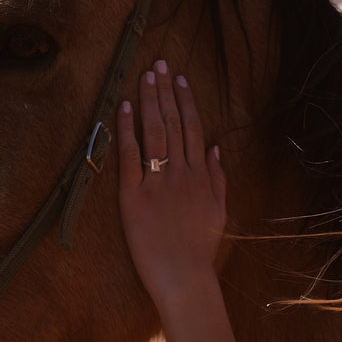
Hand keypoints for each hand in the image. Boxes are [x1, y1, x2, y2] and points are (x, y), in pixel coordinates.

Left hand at [117, 59, 225, 307]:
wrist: (184, 278)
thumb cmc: (200, 250)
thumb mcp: (219, 212)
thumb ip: (218, 178)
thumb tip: (216, 148)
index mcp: (201, 176)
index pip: (194, 128)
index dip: (186, 101)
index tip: (181, 79)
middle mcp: (181, 172)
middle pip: (174, 122)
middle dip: (166, 90)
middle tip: (160, 63)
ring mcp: (157, 182)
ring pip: (155, 131)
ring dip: (149, 100)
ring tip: (145, 76)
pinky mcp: (133, 195)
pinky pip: (129, 155)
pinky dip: (126, 129)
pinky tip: (122, 107)